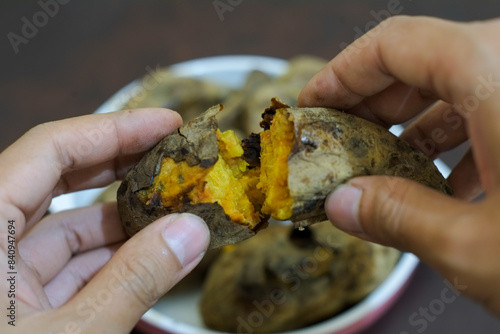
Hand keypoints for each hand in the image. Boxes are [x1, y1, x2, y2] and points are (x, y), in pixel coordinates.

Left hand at [0, 109, 209, 332]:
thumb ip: (133, 282)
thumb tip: (192, 232)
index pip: (48, 150)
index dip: (113, 129)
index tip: (168, 124)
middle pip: (57, 180)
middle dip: (122, 167)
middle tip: (174, 155)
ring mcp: (0, 274)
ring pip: (67, 229)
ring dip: (125, 221)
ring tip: (176, 211)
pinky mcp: (15, 302)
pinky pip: (67, 266)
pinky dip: (111, 259)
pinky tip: (152, 254)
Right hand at [298, 16, 499, 314]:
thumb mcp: (476, 249)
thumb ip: (395, 218)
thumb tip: (342, 206)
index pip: (394, 44)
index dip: (342, 72)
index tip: (313, 102)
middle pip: (426, 60)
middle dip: (374, 102)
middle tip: (342, 139)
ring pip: (464, 84)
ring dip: (419, 123)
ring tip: (389, 166)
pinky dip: (467, 136)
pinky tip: (454, 182)